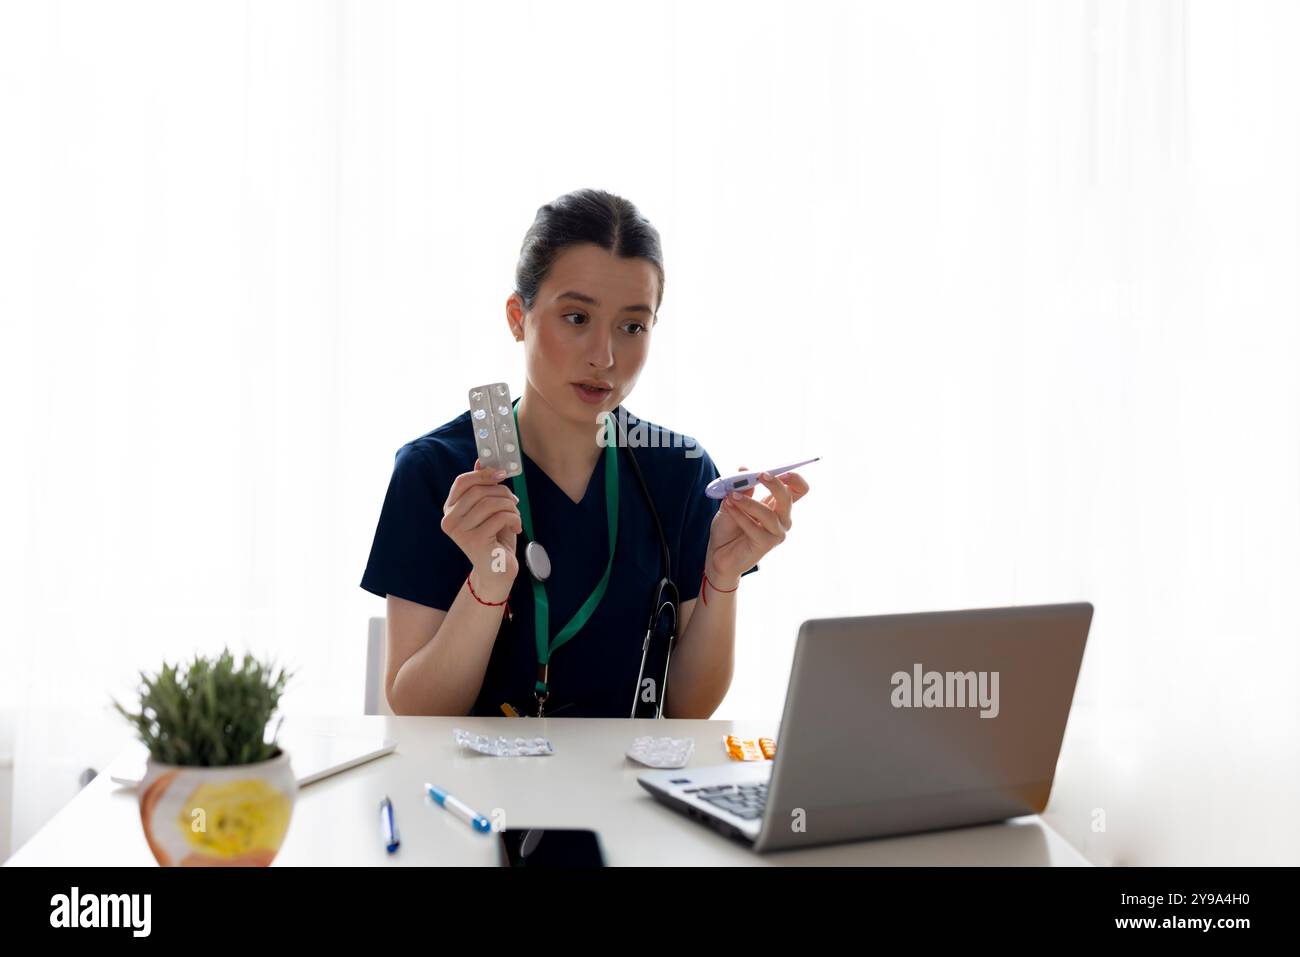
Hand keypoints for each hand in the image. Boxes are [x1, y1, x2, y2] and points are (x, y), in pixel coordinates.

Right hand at [440, 458, 521, 599]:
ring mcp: (459, 531)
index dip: (484, 474)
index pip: (462, 482)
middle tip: (514, 502)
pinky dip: (514, 519)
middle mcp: (449, 520)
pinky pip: (500, 517)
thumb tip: (481, 461)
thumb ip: (483, 488)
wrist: (497, 571)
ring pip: (491, 502)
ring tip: (515, 517)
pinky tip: (516, 528)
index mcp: (450, 510)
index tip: (503, 475)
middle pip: (479, 490)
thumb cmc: (494, 539)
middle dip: (503, 493)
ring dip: (510, 507)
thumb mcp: (489, 511)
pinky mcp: (474, 541)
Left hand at [704, 465, 810, 588]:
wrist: (718, 554)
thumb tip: (744, 470)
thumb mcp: (731, 502)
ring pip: (768, 513)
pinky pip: (754, 527)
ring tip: (731, 496)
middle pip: (788, 498)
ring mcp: (776, 533)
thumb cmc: (728, 528)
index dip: (795, 479)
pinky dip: (739, 515)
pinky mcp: (766, 544)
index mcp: (777, 505)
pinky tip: (728, 508)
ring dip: (748, 502)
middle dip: (775, 484)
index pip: (798, 490)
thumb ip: (740, 489)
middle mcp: (781, 518)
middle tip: (759, 475)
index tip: (782, 470)